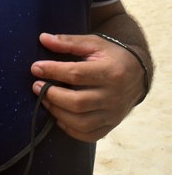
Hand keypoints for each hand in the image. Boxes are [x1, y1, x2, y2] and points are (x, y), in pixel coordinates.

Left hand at [31, 32, 145, 141]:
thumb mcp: (93, 43)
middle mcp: (114, 96)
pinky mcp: (111, 125)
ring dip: (57, 112)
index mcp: (111, 72)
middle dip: (51, 95)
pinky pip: (89, 135)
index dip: (53, 71)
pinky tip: (59, 117)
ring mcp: (113, 114)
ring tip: (45, 100)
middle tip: (36, 86)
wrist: (138, 74)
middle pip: (77, 102)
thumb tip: (43, 38)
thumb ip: (68, 42)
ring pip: (81, 122)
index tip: (35, 68)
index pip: (76, 74)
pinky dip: (70, 129)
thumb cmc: (111, 56)